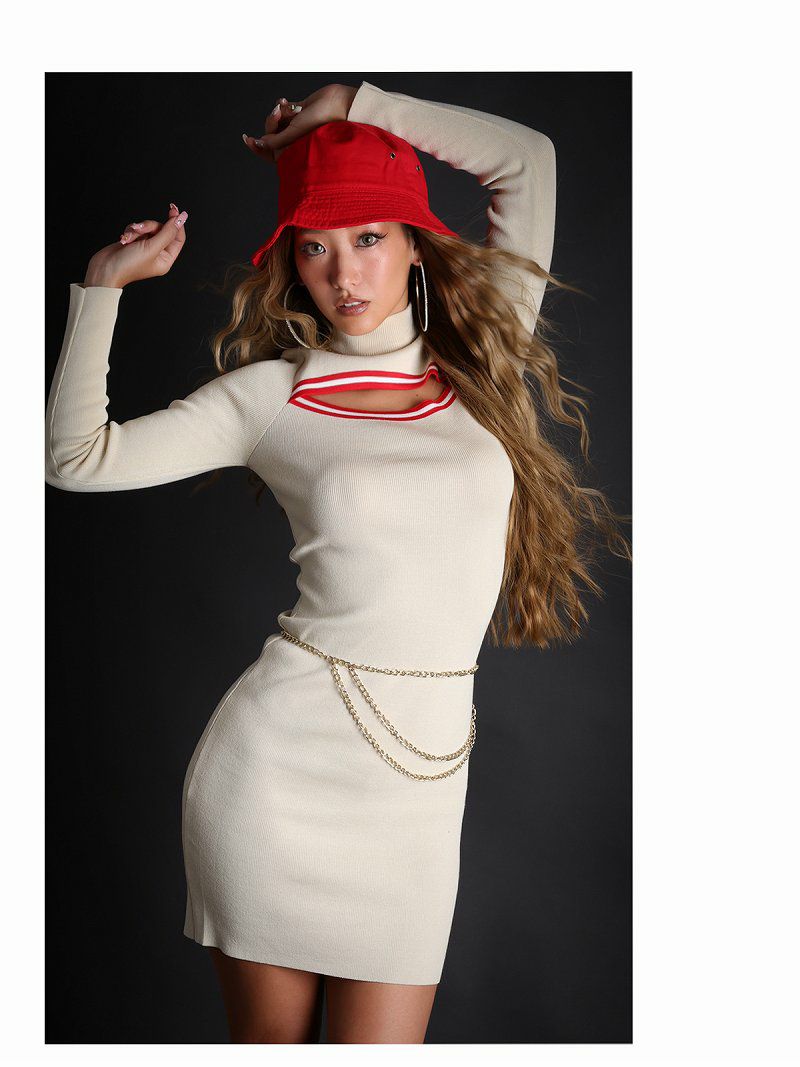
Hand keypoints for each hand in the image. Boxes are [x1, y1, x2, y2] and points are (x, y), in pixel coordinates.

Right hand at [82, 203, 188, 288]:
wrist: (105, 269)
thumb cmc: (128, 265)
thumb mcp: (152, 247)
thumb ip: (168, 232)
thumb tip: (182, 218)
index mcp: (166, 259)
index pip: (178, 238)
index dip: (177, 223)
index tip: (173, 209)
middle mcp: (157, 254)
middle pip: (162, 229)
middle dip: (149, 226)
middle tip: (140, 230)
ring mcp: (145, 247)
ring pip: (148, 227)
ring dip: (137, 229)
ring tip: (129, 239)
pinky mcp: (134, 242)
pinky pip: (137, 229)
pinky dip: (130, 232)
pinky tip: (124, 239)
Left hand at [242, 84, 357, 164]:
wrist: (335, 104)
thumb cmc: (319, 123)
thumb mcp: (293, 135)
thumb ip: (275, 141)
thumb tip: (260, 142)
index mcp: (294, 151)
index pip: (270, 153)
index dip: (257, 147)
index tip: (247, 139)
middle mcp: (294, 140)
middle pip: (271, 133)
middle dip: (272, 122)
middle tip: (278, 114)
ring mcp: (296, 126)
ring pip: (276, 120)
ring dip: (278, 112)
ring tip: (288, 108)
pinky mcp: (298, 113)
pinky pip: (283, 109)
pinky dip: (282, 105)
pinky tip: (284, 101)